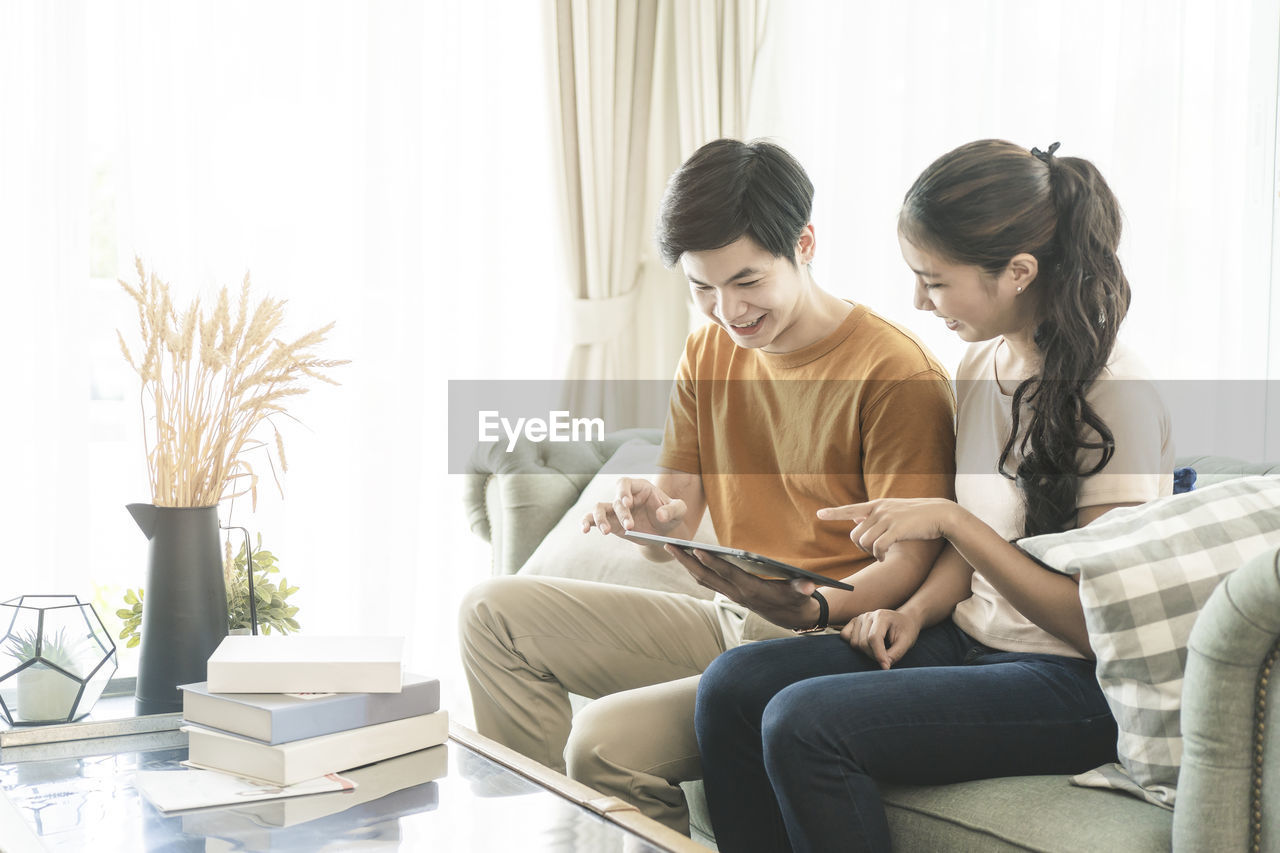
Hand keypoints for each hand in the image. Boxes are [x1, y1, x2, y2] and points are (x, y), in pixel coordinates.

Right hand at [582, 477, 686, 538]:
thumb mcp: (679, 511)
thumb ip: (673, 510)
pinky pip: (593, 519)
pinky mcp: (610, 522)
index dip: (623, 491)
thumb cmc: (671, 515)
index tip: (627, 503)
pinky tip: (584, 530)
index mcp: (639, 488)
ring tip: (606, 532)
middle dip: (621, 513)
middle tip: (631, 527)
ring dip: (600, 519)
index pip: (624, 483)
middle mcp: (624, 497)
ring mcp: (615, 509)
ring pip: (599, 507)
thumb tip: (660, 515)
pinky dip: (586, 522)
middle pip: (615, 499)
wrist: (664, 529)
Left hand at [665, 546, 820, 628]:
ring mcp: (731, 594)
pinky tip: (685, 558)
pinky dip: (694, 569)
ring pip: (702, 579)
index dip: (712, 563)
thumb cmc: (796, 600)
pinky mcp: (729, 593)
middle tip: (669, 545)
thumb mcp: (802, 594)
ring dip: (685, 564)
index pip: (728, 575)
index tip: (697, 550)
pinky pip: (706, 581)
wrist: (791, 617)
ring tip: (670, 547)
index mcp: (752, 590)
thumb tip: (810, 586)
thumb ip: (803, 589)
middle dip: (686, 561)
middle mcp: (737, 593)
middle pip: (706, 577)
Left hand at [818, 498, 959, 561]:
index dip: (834, 513)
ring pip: (865, 542)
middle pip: (856, 534)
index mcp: (877, 505)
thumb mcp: (894, 511)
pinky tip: (884, 557)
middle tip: (874, 552)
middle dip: (861, 547)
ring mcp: (887, 519)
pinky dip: (878, 555)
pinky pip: (877, 547)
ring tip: (881, 554)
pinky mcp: (896, 529)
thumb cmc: (917, 516)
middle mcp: (879, 510)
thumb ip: (876, 515)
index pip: (851, 509)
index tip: (819, 514)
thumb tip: (856, 517)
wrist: (940, 514)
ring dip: (871, 553)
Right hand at [840, 608, 920, 669]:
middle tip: (886, 658)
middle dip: (874, 655)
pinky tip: (866, 645)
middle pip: (863, 643)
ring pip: (854, 643)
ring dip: (865, 652)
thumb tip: (883, 666)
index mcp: (882, 616)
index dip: (879, 655)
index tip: (886, 667)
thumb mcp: (906, 642)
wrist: (904, 620)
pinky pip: (845, 636)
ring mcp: (859, 618)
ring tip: (879, 650)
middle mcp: (868, 615)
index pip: (874, 638)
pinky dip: (854, 644)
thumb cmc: (906, 631)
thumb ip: (895, 654)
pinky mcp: (854, 622)